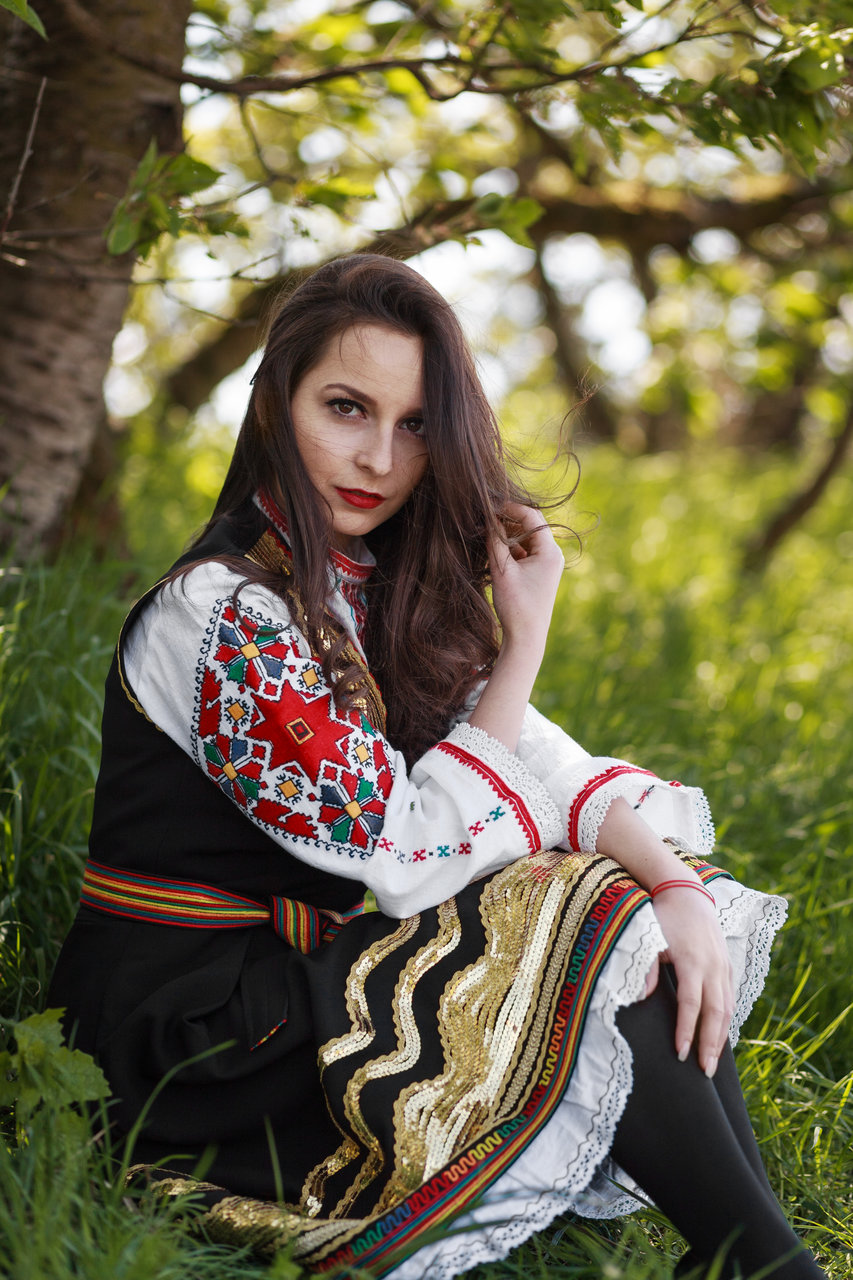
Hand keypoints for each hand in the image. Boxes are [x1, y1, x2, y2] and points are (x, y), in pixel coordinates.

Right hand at [488, 503, 563, 649]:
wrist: (526, 637)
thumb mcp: (502, 570)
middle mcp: (553, 555)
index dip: (510, 508)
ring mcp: (548, 565)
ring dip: (508, 536)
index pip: (532, 517)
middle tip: (486, 518)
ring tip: (487, 535)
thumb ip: (495, 541)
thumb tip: (488, 518)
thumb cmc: (516, 605)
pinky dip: (511, 550)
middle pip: (531, 526)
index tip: (490, 506)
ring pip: (527, 540)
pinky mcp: (540, 574)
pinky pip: (526, 553)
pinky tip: (495, 553)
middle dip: (509, 520)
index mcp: (550, 552)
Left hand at [646, 887, 734, 1076]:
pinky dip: (725, 1020)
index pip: (691, 1004)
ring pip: (727, 1008)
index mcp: (692, 961)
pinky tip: (719, 1036)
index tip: (680, 1054)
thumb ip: (645, 967)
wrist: (685, 892)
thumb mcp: (648, 938)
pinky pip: (730, 998)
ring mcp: (722, 966)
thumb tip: (641, 996)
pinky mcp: (726, 965)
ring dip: (721, 1037)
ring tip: (712, 1063)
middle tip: (704, 1072)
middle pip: (715, 1013)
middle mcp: (712, 966)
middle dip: (710, 1044)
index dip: (686, 1031)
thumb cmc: (662, 917)